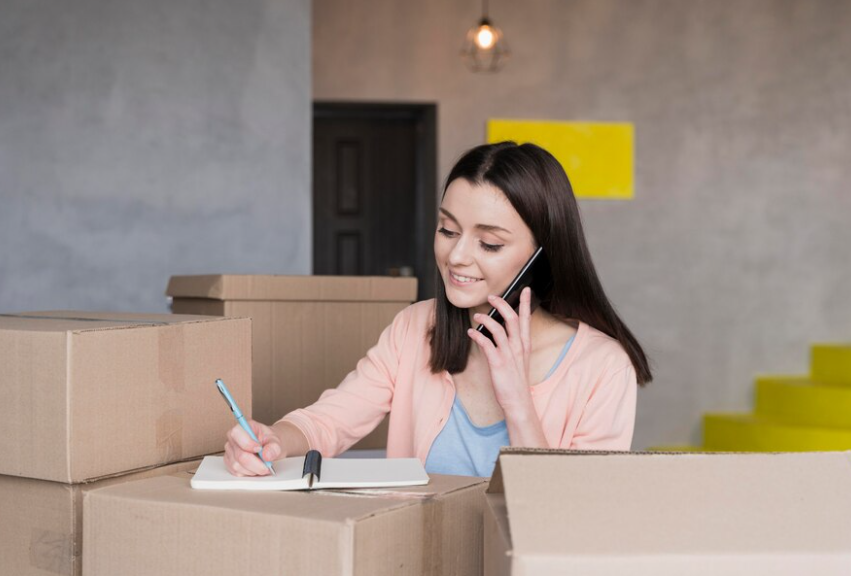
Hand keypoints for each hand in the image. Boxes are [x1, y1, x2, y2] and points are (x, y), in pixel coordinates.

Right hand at [223, 419, 282, 475]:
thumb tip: (266, 455)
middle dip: (256, 464)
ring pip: (237, 465)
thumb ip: (274, 447)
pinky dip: (247, 473)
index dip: (248, 443)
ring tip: (262, 466)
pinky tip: (255, 468)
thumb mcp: (276, 441)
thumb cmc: (270, 441)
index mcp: (244, 426)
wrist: (269, 446)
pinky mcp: (229, 462)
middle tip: (267, 465)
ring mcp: (229, 450)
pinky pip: (235, 472)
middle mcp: (233, 438)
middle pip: (239, 455)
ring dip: (252, 470)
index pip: (237, 433)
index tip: (260, 449)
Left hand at [467, 287, 533, 410]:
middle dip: (502, 304)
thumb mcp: (519, 359)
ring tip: (477, 316)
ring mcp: (509, 355)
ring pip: (499, 329)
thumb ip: (512, 344)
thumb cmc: (516, 381)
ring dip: (486, 319)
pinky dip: (478, 336)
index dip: (525, 303)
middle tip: (492, 296)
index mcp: (525, 345)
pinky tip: (471, 332)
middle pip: (512, 319)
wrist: (518, 402)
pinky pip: (487, 344)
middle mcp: (518, 347)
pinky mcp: (498, 364)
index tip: (523, 289)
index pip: (526, 319)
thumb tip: (499, 331)